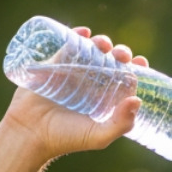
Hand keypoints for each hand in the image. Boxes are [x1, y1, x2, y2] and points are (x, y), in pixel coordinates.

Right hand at [3, 27, 148, 157]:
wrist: (30, 133)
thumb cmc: (66, 138)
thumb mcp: (98, 136)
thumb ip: (121, 124)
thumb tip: (137, 99)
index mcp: (105, 99)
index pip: (125, 80)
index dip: (135, 69)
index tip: (141, 63)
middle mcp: (92, 84)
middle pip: (112, 62)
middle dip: (120, 53)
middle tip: (121, 54)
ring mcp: (73, 73)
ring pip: (92, 50)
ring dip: (102, 42)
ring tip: (103, 44)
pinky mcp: (54, 64)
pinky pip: (68, 45)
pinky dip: (77, 34)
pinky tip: (84, 32)